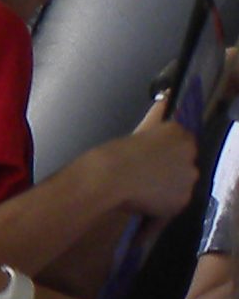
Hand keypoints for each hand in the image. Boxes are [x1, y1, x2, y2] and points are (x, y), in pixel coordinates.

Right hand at [95, 97, 201, 221]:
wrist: (109, 179)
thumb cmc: (116, 152)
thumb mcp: (139, 130)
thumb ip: (157, 117)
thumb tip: (167, 98)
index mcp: (179, 133)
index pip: (184, 138)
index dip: (170, 146)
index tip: (156, 152)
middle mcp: (190, 154)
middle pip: (186, 159)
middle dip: (171, 164)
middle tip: (147, 168)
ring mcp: (189, 178)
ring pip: (182, 180)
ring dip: (169, 182)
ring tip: (144, 185)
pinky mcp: (183, 199)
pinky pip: (176, 199)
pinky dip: (165, 199)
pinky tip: (147, 197)